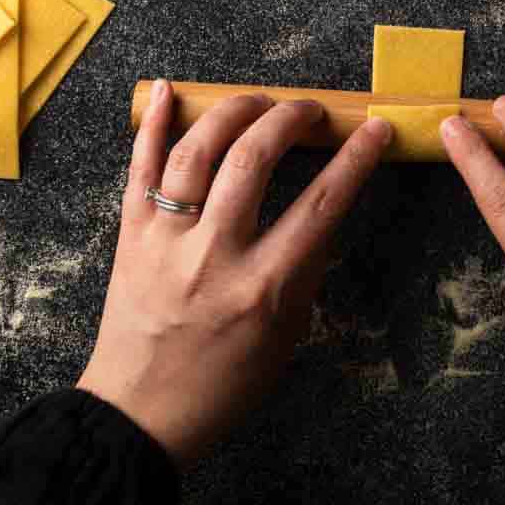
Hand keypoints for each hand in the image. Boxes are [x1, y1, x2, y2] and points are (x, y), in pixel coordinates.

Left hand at [78, 81, 391, 465]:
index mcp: (262, 288)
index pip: (321, 205)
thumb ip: (304, 271)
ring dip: (232, 112)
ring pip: (196, 152)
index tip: (374, 130)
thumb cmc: (223, 385)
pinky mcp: (130, 235)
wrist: (140, 416)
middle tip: (309, 110)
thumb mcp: (285, 336)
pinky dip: (151, 124)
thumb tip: (320, 211)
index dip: (355, 159)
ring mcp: (165, 241)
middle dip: (289, 119)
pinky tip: (167, 88)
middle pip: (253, 161)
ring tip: (260, 101)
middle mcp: (213, 255)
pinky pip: (139, 168)